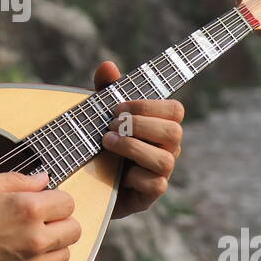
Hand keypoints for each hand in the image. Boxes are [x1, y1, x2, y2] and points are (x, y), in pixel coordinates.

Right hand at [0, 170, 80, 260]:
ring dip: (52, 249)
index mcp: (27, 208)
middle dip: (59, 223)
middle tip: (39, 223)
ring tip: (27, 244)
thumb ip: (17, 179)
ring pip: (64, 257)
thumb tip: (44, 179)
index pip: (68, 203)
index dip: (55, 201)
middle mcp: (34, 240)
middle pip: (73, 231)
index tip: (42, 204)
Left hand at [92, 60, 183, 218]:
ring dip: (133, 147)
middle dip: (139, 125)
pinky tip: (117, 171)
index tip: (117, 107)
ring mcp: (160, 173)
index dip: (147, 106)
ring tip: (108, 142)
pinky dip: (135, 175)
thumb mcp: (100, 114)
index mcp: (159, 126)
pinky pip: (156, 184)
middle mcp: (166, 149)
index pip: (175, 109)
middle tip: (111, 126)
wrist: (85, 184)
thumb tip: (108, 66)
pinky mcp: (150, 194)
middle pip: (174, 131)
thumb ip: (106, 91)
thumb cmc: (100, 143)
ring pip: (166, 159)